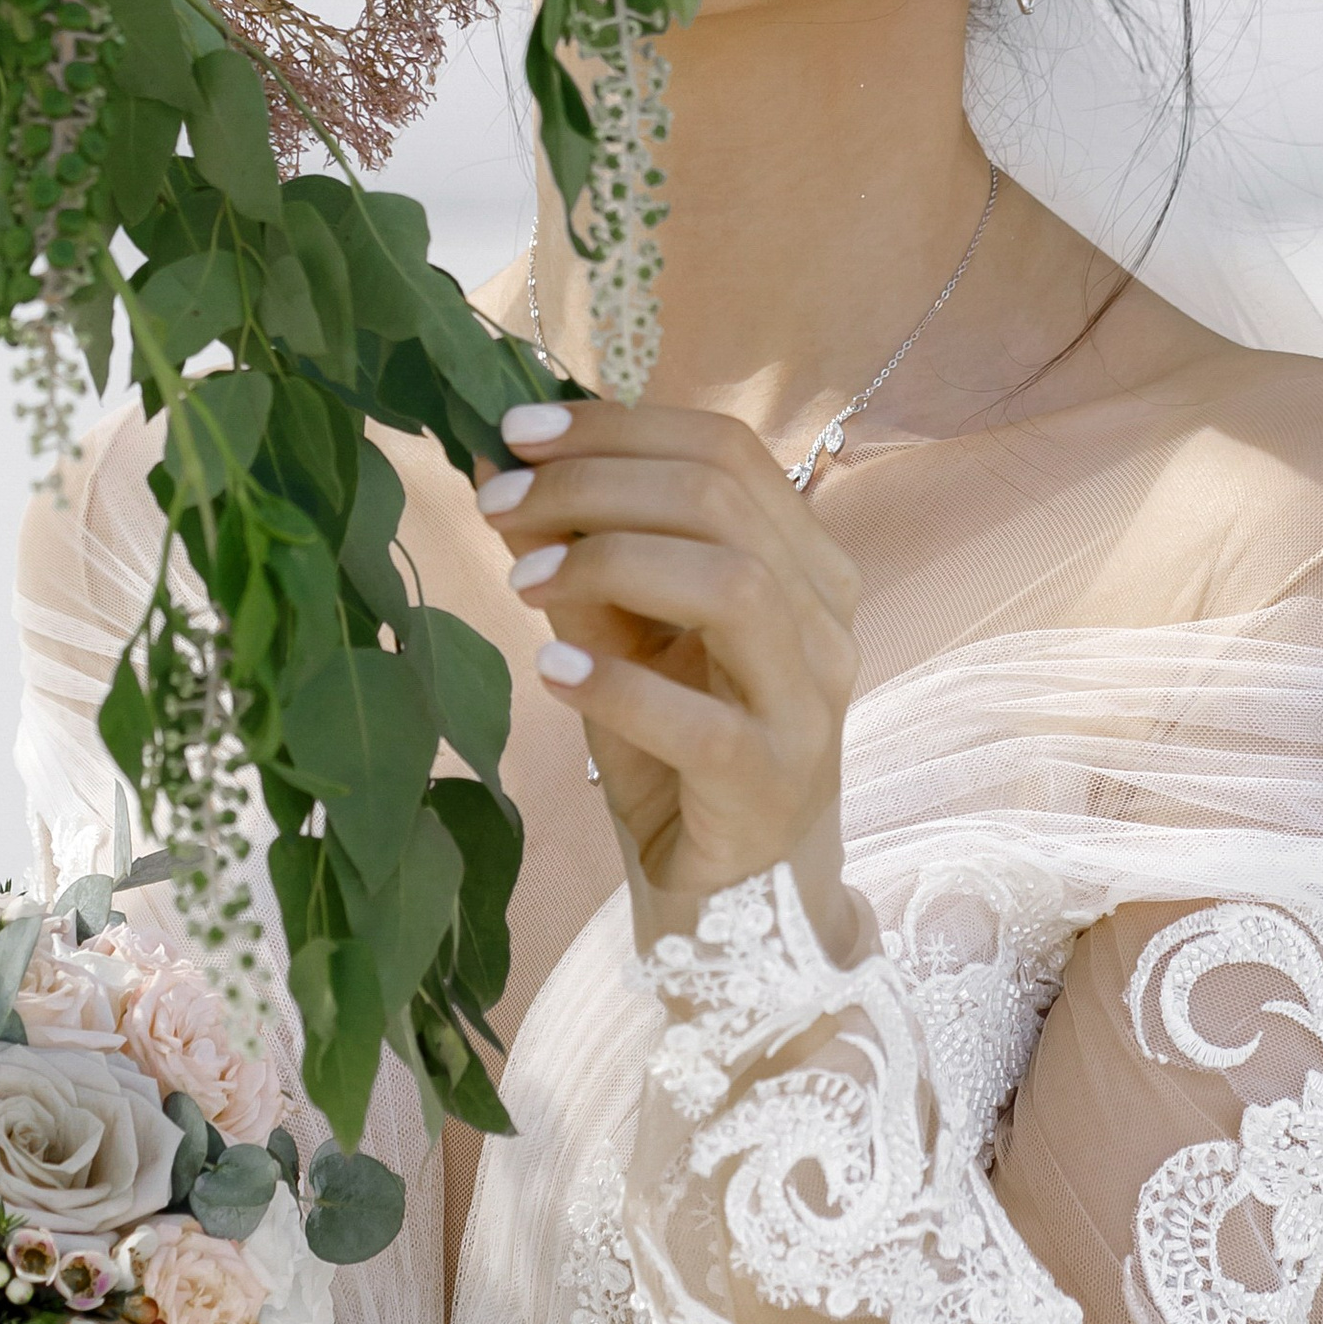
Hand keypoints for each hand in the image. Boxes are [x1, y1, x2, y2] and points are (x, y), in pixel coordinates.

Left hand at [479, 398, 859, 932]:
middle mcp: (826, 619)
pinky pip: (703, 721)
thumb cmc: (677, 752)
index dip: (617, 427)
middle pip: (720, 500)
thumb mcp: (625, 639)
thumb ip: (585, 562)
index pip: (724, 451)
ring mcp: (809, 704)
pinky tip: (552, 668)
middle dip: (593, 484)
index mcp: (804, 563)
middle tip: (496, 503)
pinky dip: (618, 685)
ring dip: (610, 562)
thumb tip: (507, 477)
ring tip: (520, 582)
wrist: (732, 895)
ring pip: (733, 584)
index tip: (515, 431)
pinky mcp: (774, 785)